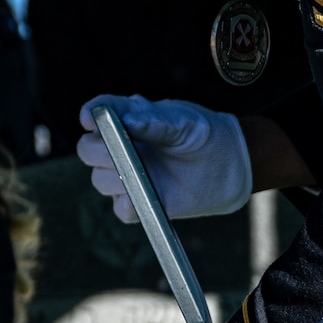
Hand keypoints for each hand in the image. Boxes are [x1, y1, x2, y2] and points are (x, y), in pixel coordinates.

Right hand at [77, 95, 251, 220]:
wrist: (234, 167)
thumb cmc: (208, 135)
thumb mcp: (186, 122)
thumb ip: (156, 122)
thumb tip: (127, 122)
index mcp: (130, 119)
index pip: (98, 113)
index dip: (90, 115)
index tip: (90, 120)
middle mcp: (124, 146)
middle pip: (88, 149)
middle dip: (97, 151)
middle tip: (118, 153)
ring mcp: (130, 174)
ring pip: (100, 180)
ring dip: (113, 179)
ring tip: (139, 175)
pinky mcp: (142, 201)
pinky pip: (121, 209)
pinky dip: (126, 205)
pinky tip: (139, 198)